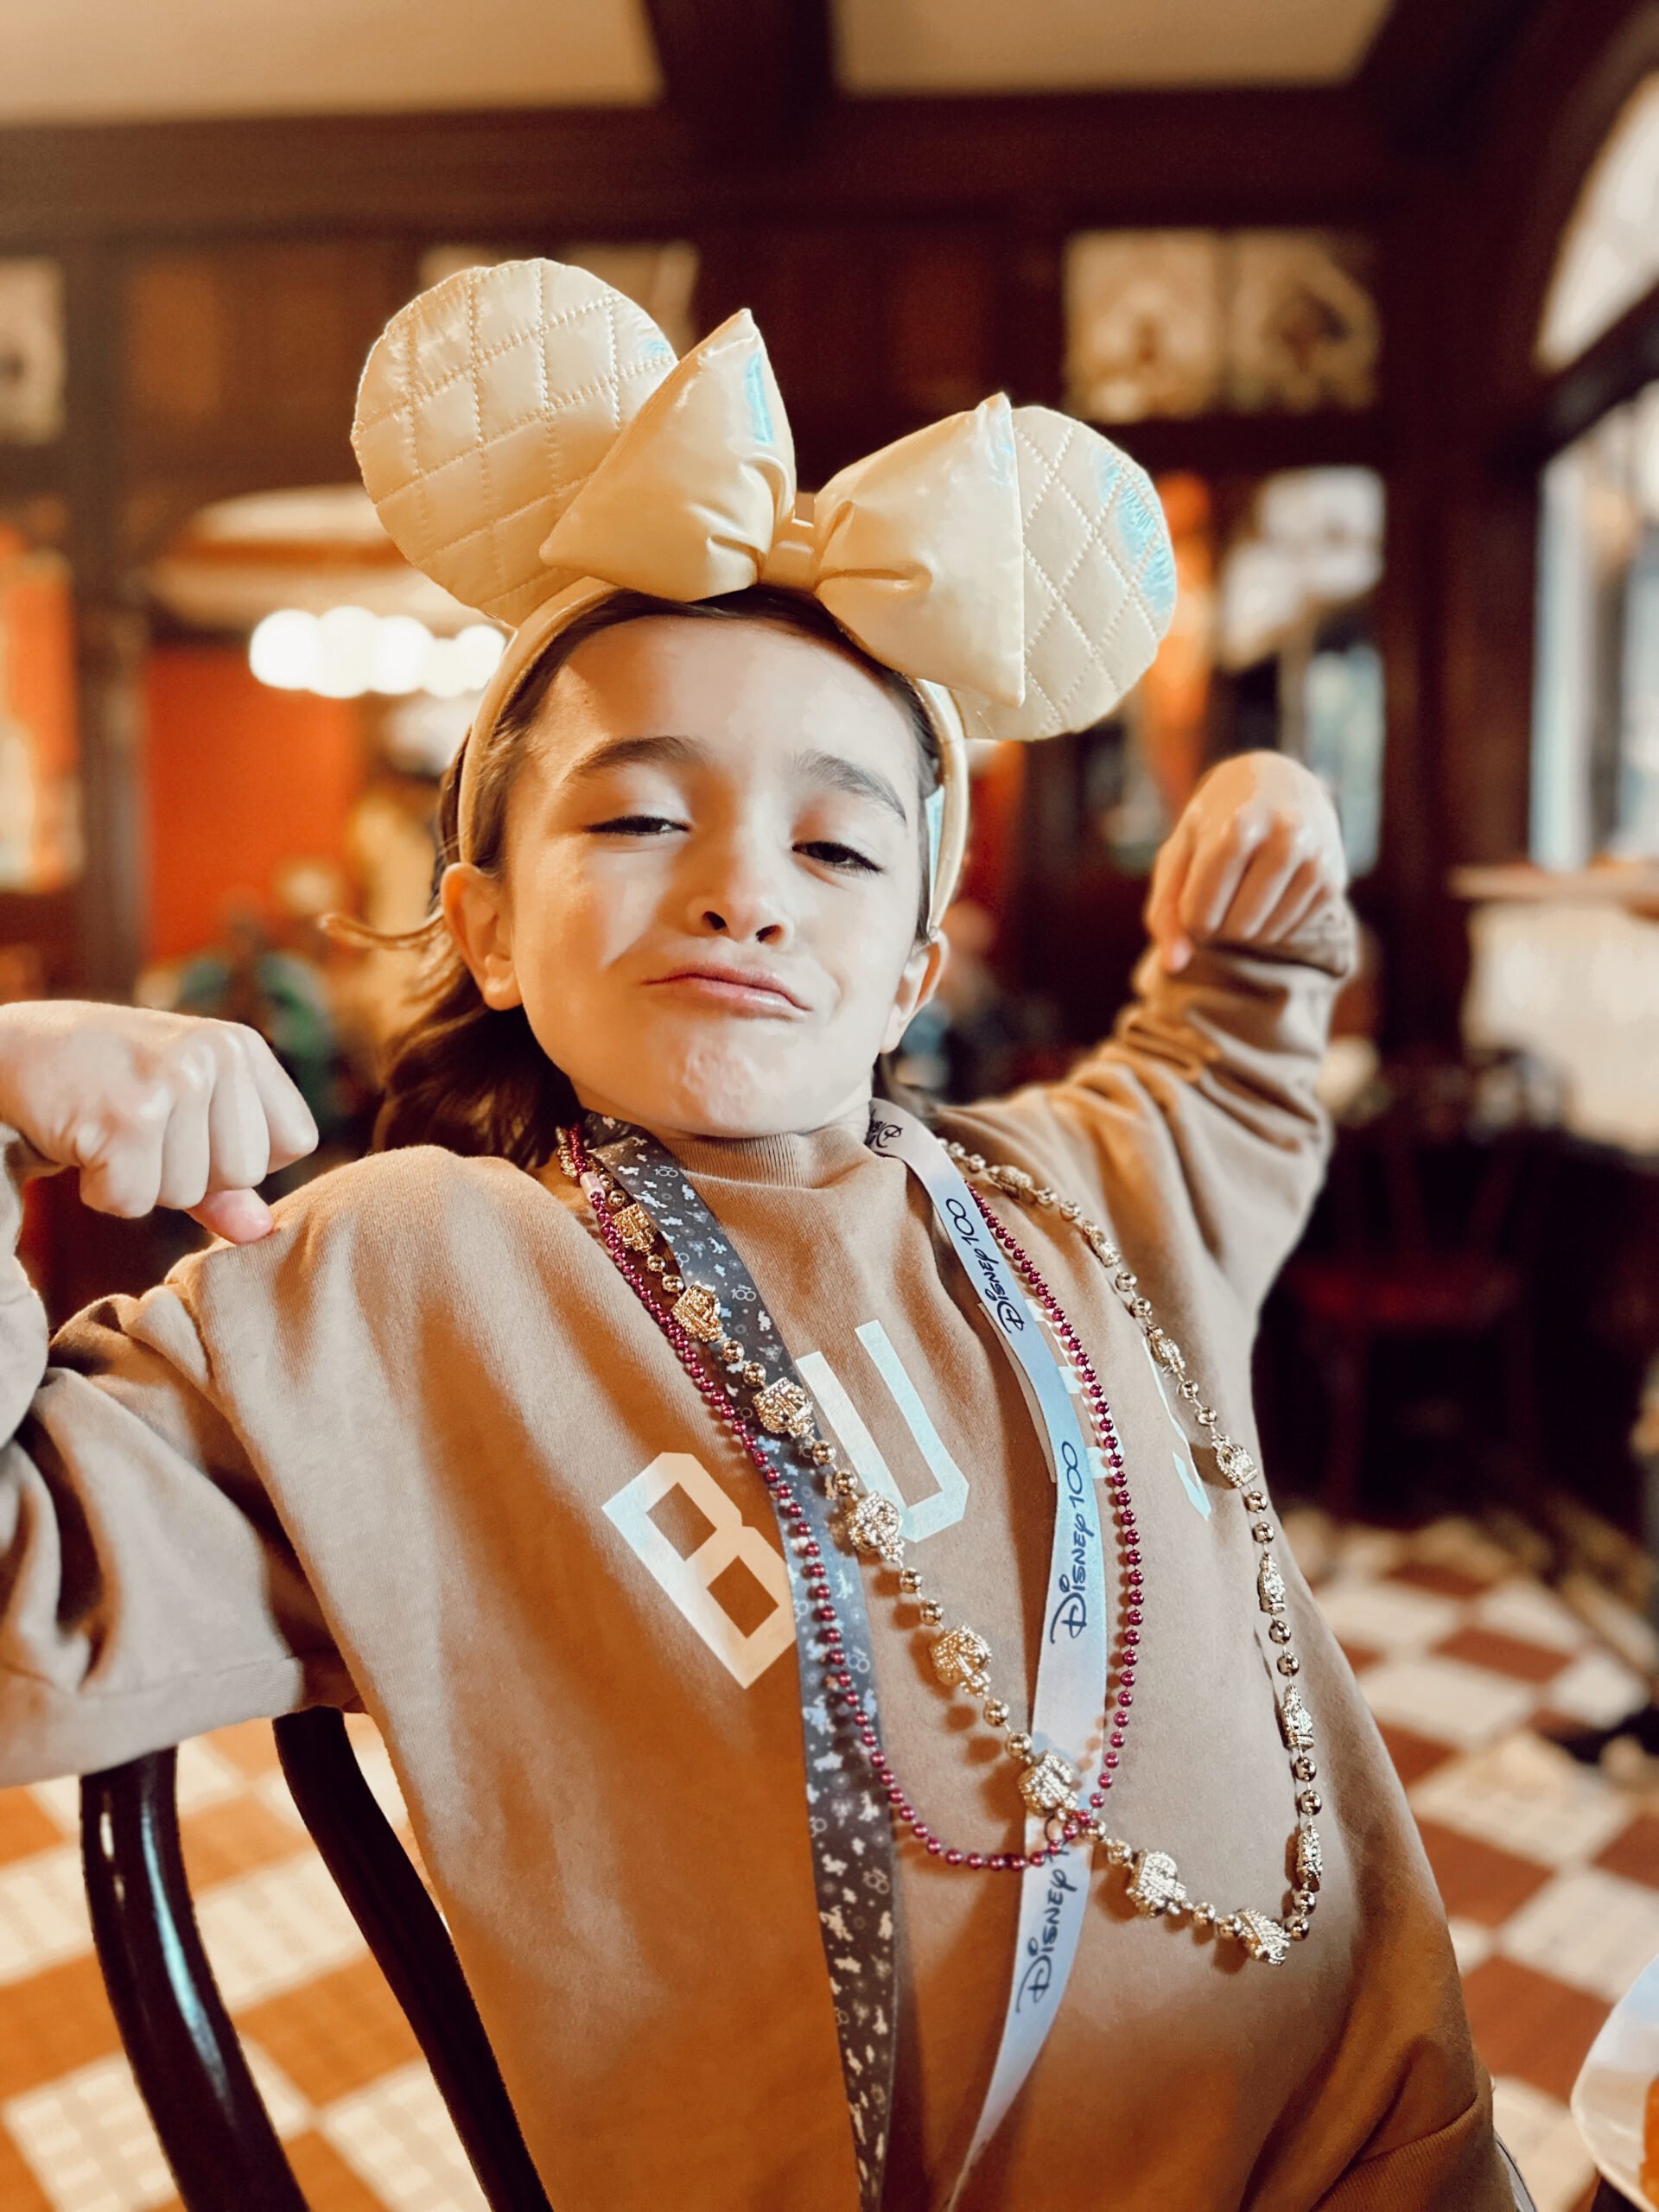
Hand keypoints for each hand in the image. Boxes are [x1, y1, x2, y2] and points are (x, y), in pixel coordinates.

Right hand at [0, 1002, 318, 1244]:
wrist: (9, 1053)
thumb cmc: (105, 1087)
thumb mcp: (180, 1116)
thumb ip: (226, 1179)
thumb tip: (261, 1233)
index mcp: (241, 1046)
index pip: (295, 1142)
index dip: (240, 1157)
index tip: (191, 1132)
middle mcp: (216, 1054)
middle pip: (243, 1174)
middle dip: (187, 1174)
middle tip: (139, 1131)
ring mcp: (173, 1081)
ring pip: (185, 1193)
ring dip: (139, 1182)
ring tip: (108, 1131)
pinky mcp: (127, 1116)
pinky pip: (134, 1201)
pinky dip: (101, 1190)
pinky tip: (83, 1142)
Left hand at [1144, 753, 1347, 973]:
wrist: (1278, 782)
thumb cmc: (1215, 824)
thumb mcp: (1179, 853)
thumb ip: (1165, 910)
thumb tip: (1174, 966)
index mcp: (1237, 828)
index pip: (1201, 914)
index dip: (1190, 918)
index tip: (1192, 897)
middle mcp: (1284, 838)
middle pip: (1236, 928)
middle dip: (1220, 922)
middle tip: (1221, 891)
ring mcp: (1315, 859)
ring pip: (1266, 935)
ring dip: (1246, 926)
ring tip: (1243, 890)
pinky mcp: (1333, 880)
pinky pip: (1290, 932)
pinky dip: (1272, 924)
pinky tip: (1268, 893)